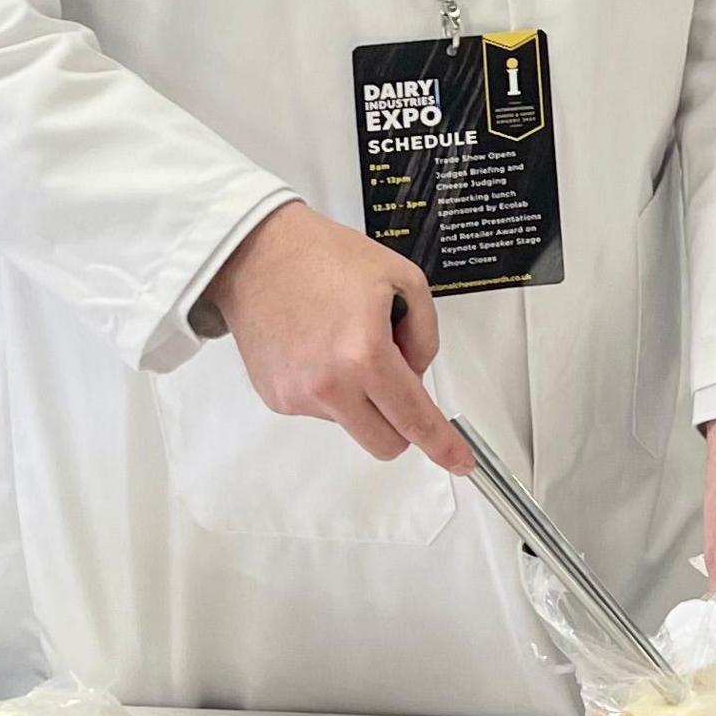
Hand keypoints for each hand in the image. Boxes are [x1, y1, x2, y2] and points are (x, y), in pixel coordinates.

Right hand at [197, 201, 471, 471]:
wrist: (255, 254)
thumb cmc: (325, 256)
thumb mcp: (403, 279)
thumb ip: (425, 334)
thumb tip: (417, 375)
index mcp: (364, 354)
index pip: (413, 417)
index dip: (442, 445)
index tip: (460, 462)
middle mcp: (329, 386)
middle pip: (385, 442)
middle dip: (402, 423)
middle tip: (397, 379)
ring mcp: (298, 396)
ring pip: (353, 423)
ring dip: (362, 398)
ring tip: (344, 342)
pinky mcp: (276, 397)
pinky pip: (321, 409)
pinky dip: (331, 389)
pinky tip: (318, 347)